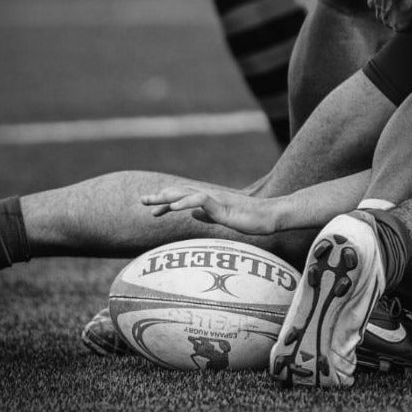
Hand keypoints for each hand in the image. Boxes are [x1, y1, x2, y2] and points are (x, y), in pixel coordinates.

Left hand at [141, 186, 277, 234]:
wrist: (270, 216)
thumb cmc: (251, 219)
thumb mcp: (224, 219)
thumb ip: (208, 215)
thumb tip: (192, 214)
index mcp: (209, 201)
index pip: (182, 198)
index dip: (166, 203)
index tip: (152, 210)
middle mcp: (210, 195)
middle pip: (180, 192)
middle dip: (160, 196)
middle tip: (142, 200)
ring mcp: (216, 198)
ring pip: (186, 193)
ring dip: (168, 197)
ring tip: (152, 202)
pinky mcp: (222, 205)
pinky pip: (200, 200)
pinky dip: (185, 202)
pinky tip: (173, 207)